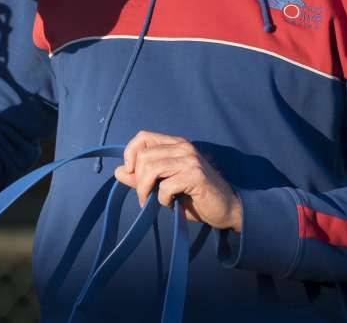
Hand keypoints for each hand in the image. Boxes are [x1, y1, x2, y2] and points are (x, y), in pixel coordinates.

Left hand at [113, 131, 242, 231]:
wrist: (227, 209)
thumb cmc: (195, 197)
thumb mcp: (164, 186)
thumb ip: (142, 178)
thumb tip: (118, 171)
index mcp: (175, 144)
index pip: (143, 136)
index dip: (130, 153)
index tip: (128, 172)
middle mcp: (183, 147)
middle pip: (144, 155)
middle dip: (138, 180)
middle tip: (144, 197)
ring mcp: (190, 160)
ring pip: (151, 168)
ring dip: (146, 190)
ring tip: (152, 202)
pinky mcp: (195, 176)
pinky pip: (166, 186)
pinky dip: (162, 199)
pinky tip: (171, 204)